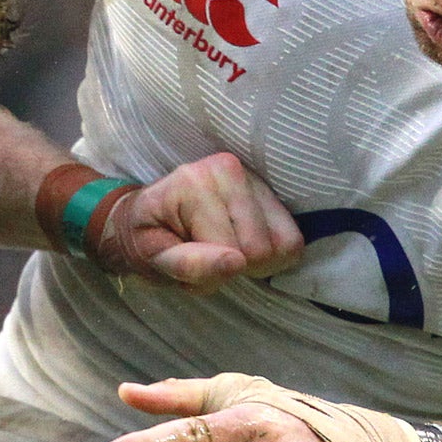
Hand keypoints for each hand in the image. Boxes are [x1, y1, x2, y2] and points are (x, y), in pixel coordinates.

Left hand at [94, 153, 301, 290]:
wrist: (150, 218)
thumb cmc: (148, 239)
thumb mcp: (154, 260)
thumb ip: (190, 265)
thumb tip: (236, 263)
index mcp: (194, 183)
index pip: (234, 253)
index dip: (215, 272)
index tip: (189, 260)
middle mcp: (228, 169)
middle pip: (262, 249)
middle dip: (237, 266)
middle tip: (207, 257)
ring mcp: (254, 175)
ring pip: (283, 244)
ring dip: (255, 261)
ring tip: (223, 249)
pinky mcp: (270, 188)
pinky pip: (293, 237)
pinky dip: (272, 251)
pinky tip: (243, 242)